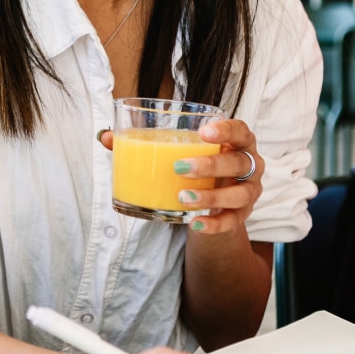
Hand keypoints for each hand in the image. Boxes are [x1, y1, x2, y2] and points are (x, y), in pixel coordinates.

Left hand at [102, 120, 262, 234]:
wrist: (213, 203)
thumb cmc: (195, 167)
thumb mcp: (175, 153)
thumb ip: (143, 142)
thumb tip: (105, 137)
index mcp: (236, 142)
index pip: (241, 130)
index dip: (227, 129)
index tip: (203, 132)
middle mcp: (249, 165)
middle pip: (238, 162)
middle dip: (211, 165)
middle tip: (180, 168)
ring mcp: (248, 192)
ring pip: (239, 194)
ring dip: (211, 196)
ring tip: (183, 197)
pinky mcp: (242, 216)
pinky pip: (233, 222)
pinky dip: (214, 224)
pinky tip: (194, 224)